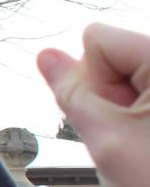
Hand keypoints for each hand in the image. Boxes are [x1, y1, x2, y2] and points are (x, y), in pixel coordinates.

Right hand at [38, 23, 149, 186]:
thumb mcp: (106, 141)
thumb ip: (71, 93)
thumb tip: (46, 56)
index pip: (98, 39)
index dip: (91, 80)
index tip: (115, 118)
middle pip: (116, 56)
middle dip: (110, 96)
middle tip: (133, 138)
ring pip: (130, 79)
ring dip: (125, 113)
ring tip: (147, 147)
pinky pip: (145, 97)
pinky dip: (142, 120)